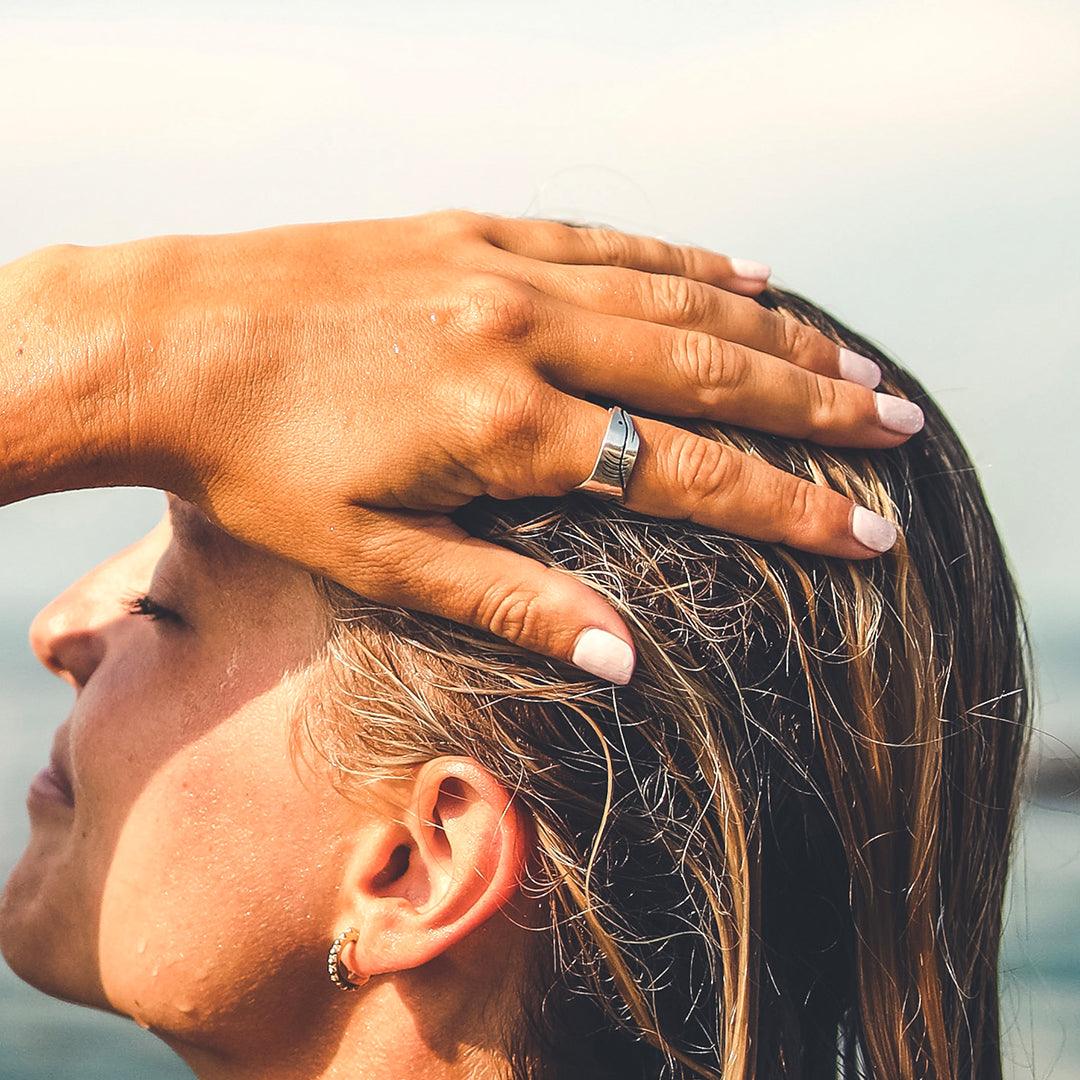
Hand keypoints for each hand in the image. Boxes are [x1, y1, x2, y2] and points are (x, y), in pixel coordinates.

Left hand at [101, 211, 921, 681]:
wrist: (163, 344)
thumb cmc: (256, 468)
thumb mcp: (373, 558)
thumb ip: (505, 602)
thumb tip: (622, 658)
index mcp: (507, 430)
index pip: (687, 472)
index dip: (790, 507)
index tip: (870, 530)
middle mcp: (523, 336)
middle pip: (708, 372)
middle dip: (815, 406)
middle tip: (901, 426)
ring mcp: (501, 270)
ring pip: (673, 296)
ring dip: (772, 331)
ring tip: (851, 357)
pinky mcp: (471, 229)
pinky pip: (605, 239)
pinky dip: (683, 258)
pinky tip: (740, 270)